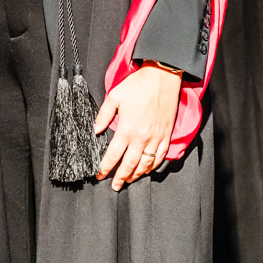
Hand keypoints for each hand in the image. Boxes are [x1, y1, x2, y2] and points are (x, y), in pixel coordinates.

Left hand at [93, 62, 182, 190]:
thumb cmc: (138, 85)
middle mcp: (142, 137)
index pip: (113, 155)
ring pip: (146, 164)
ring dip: (136, 175)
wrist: (162, 77)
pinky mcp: (166, 135)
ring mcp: (156, 138)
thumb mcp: (114, 96)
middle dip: (120, 178)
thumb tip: (95, 130)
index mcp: (127, 129)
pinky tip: (147, 169)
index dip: (105, 167)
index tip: (99, 174)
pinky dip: (153, 166)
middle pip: (129, 165)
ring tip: (129, 180)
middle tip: (114, 186)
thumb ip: (103, 115)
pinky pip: (160, 157)